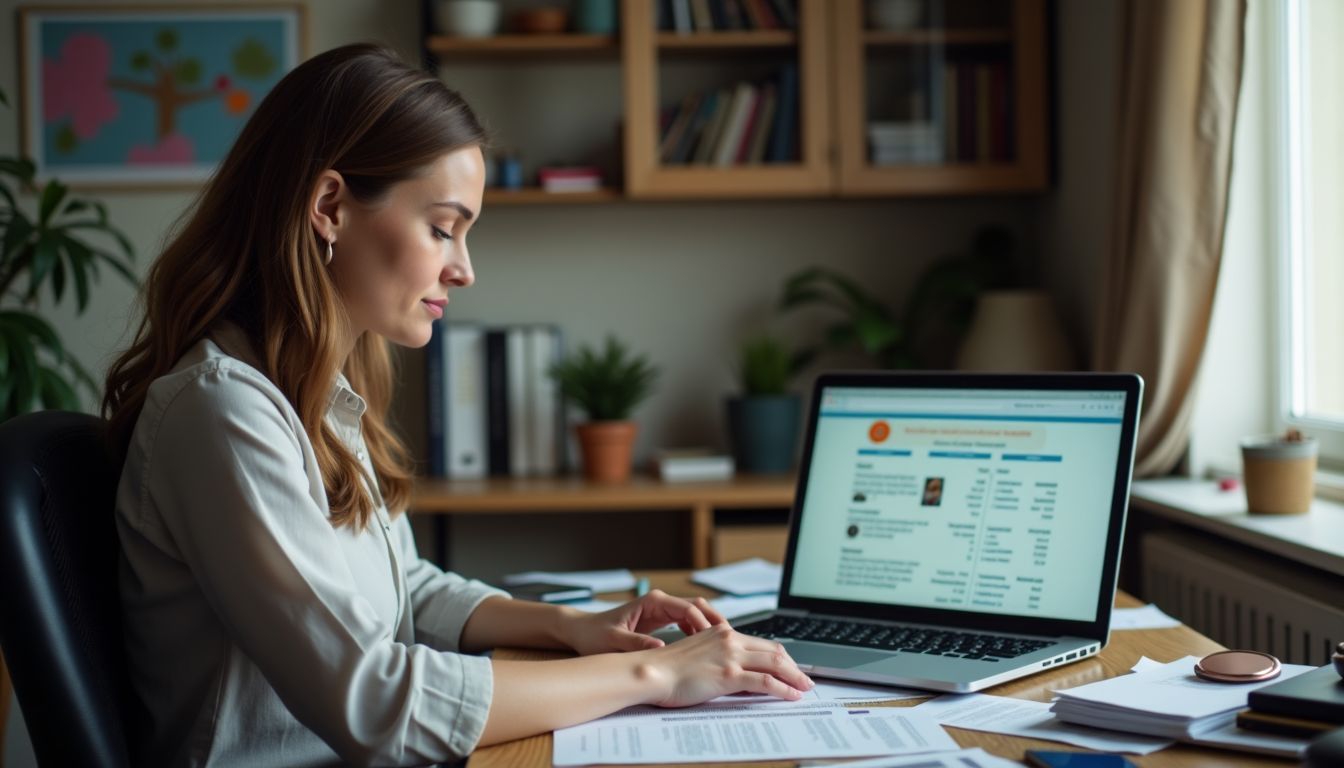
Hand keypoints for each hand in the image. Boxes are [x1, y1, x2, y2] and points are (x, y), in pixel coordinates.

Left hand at [561, 589, 726, 654]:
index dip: (704, 625)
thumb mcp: (613, 641)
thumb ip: (637, 644)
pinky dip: (699, 633)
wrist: (581, 632)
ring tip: (722, 648)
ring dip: (709, 628)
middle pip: (698, 607)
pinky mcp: (661, 621)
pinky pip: (688, 624)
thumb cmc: (594, 635)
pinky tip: (705, 650)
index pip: (688, 608)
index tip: (714, 642)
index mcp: (652, 602)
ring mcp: (662, 611)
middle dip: (714, 622)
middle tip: (729, 642)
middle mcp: (660, 603)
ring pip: (695, 615)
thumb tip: (660, 649)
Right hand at [637, 623, 814, 706]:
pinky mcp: (729, 673)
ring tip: (804, 688)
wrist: (652, 672)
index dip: (781, 656)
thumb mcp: (699, 656)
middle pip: (774, 650)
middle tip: (805, 679)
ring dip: (794, 677)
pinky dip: (783, 689)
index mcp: (723, 632)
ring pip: (775, 663)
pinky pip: (765, 681)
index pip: (762, 643)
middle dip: (794, 667)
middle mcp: (730, 639)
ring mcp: (731, 655)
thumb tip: (739, 675)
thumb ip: (720, 659)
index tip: (791, 667)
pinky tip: (791, 695)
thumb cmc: (668, 668)